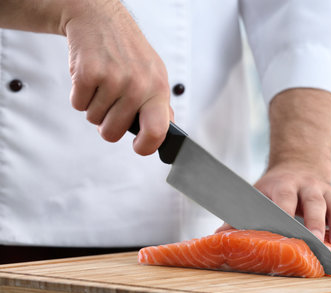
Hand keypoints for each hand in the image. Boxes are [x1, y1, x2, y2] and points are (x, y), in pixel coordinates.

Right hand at [64, 0, 171, 154]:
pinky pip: (78, 105)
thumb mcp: (154, 75)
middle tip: (110, 104)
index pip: (157, 131)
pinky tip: (90, 77)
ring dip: (93, 106)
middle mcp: (138, 85)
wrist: (100, 19)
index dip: (146, 147)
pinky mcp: (88, 74)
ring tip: (102, 84)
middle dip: (107, 124)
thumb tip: (164, 133)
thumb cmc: (129, 52)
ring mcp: (113, 79)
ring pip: (94, 119)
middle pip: (113, 132)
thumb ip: (159, 106)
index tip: (138, 147)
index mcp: (158, 89)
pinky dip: (79, 95)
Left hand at [216, 164, 330, 250]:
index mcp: (283, 184)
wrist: (299, 165)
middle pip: (313, 202)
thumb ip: (241, 215)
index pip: (283, 200)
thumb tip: (219, 236)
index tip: (285, 234)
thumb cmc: (274, 189)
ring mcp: (326, 192)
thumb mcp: (256, 195)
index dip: (285, 216)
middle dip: (316, 222)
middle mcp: (307, 186)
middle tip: (317, 241)